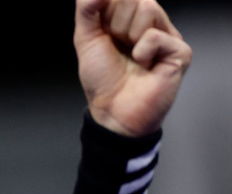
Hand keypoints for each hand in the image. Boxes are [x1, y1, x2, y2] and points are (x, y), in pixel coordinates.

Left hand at [74, 0, 191, 137]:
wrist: (113, 111)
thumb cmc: (103, 79)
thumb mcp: (86, 39)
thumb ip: (87, 10)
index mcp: (130, 17)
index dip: (106, 12)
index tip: (104, 34)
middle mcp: (152, 22)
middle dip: (115, 25)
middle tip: (118, 48)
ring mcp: (168, 34)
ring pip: (147, 10)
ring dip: (128, 37)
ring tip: (132, 57)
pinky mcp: (180, 50)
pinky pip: (154, 36)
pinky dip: (142, 52)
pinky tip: (145, 65)